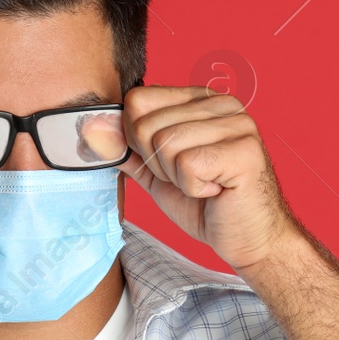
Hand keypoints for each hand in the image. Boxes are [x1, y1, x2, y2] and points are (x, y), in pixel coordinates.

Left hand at [117, 84, 299, 272]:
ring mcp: (238, 124)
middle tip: (192, 179)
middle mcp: (222, 103)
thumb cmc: (208, 205)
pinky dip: (194, 188)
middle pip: (147, 124)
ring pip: (166, 144)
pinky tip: (217, 191)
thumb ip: (126, 149)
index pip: (138, 100)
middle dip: (159, 165)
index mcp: (200, 99)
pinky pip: (188, 164)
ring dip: (177, 179)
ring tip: (205, 185)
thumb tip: (89, 128)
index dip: (139, 142)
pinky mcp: (245, 150)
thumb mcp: (156, 173)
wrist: (249, 240)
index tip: (170, 165)